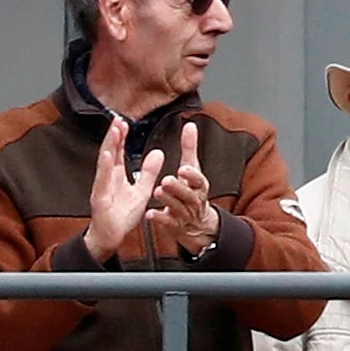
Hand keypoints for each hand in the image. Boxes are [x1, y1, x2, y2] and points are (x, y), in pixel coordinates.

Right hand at [84, 116, 164, 260]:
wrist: (111, 237)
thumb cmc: (122, 215)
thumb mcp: (142, 190)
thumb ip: (148, 172)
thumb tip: (158, 153)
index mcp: (116, 176)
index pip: (118, 152)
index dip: (121, 137)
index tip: (124, 122)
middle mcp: (107, 179)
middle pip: (110, 153)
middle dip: (113, 136)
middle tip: (118, 119)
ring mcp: (101, 188)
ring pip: (104, 164)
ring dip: (109, 146)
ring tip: (114, 131)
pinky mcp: (100, 199)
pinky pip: (102, 182)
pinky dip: (104, 168)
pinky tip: (108, 156)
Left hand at [146, 122, 221, 255]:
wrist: (198, 222)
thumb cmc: (192, 190)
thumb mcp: (194, 168)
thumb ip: (189, 148)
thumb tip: (189, 125)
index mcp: (200, 186)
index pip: (199, 180)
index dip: (192, 175)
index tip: (183, 169)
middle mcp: (195, 200)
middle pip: (189, 195)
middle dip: (178, 188)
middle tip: (166, 180)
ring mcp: (185, 214)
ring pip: (178, 208)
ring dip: (168, 200)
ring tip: (158, 192)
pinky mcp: (175, 225)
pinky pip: (168, 223)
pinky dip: (159, 218)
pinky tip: (150, 214)